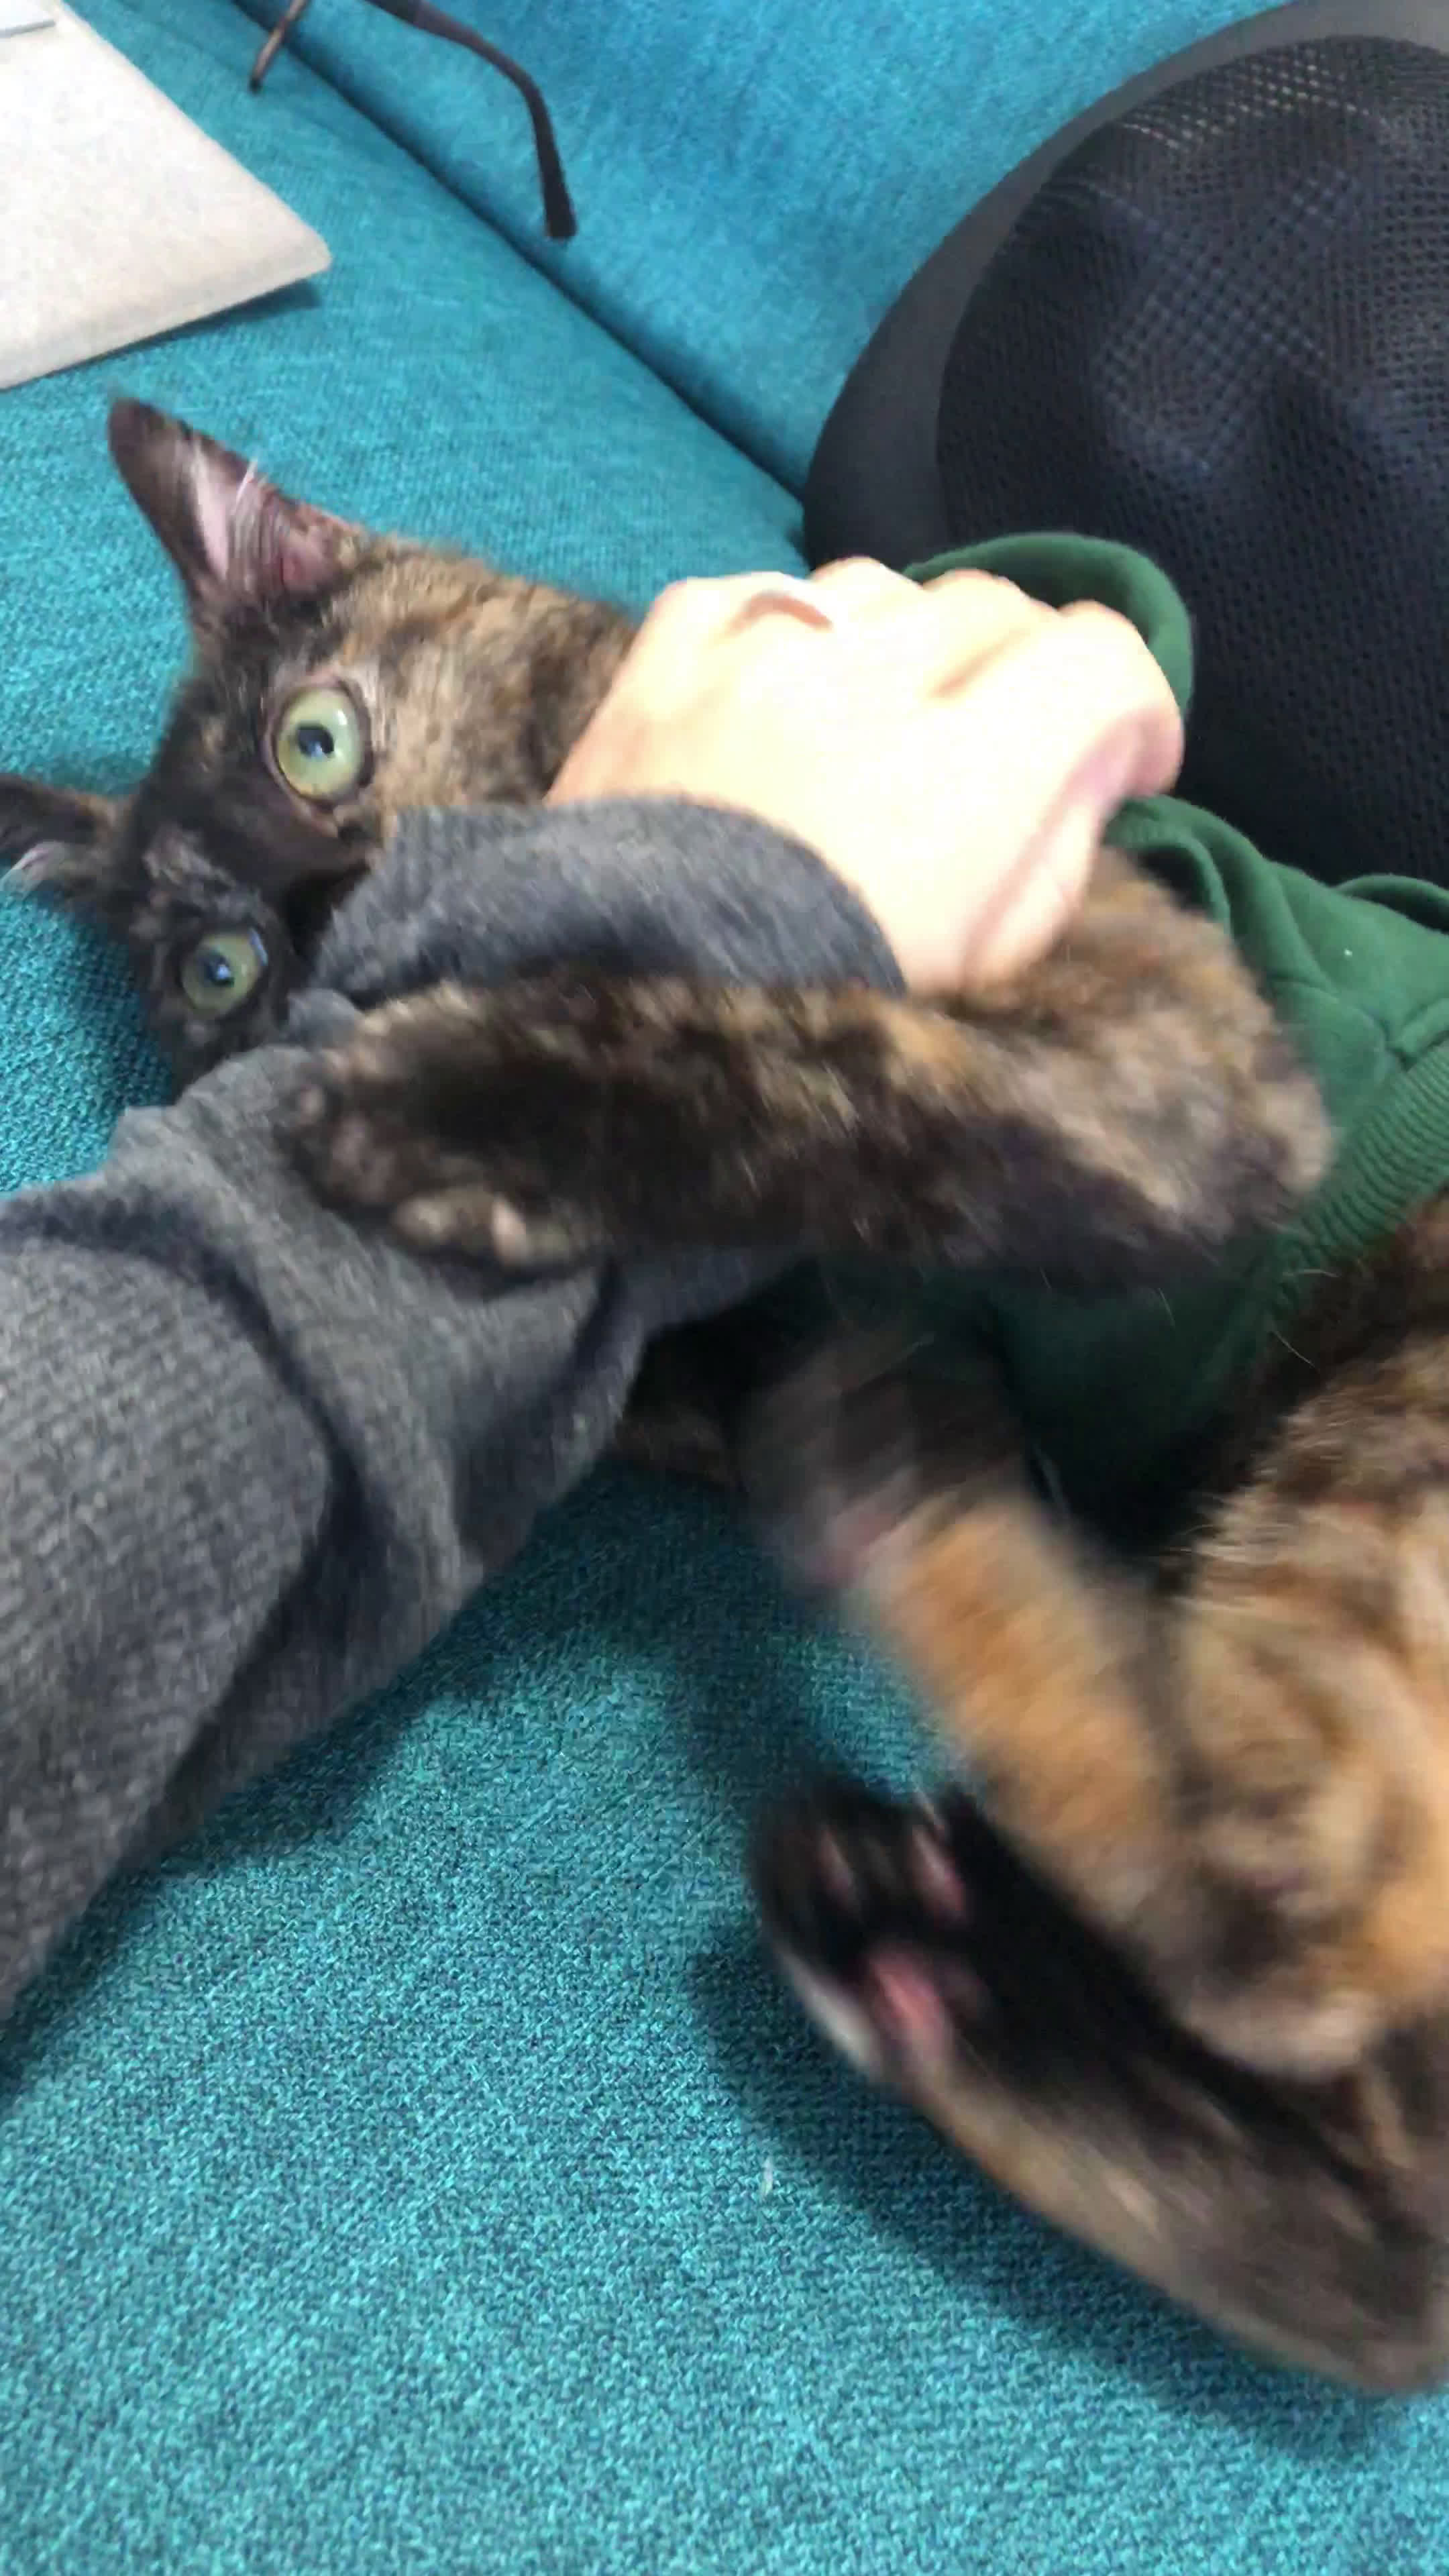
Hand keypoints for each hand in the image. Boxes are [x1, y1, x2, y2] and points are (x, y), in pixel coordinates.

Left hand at [548, 558, 1182, 992]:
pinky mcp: (657, 669)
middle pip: (995, 610)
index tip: (1131, 763)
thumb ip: (1060, 852)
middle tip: (1017, 743)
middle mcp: (864, 690)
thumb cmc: (820, 1025)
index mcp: (963, 780)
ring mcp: (751, 665)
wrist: (617, 1035)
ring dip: (910, 640)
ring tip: (896, 714)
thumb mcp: (985, 972)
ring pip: (880, 588)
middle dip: (1030, 671)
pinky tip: (792, 680)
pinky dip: (789, 625)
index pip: (1098, 660)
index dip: (1137, 706)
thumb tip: (1099, 760)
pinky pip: (750, 592)